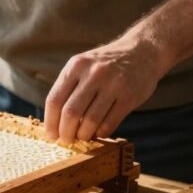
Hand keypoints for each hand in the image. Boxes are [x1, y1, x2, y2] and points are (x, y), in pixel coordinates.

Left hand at [44, 35, 173, 143]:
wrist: (143, 52)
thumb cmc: (106, 64)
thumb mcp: (84, 65)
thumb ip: (69, 88)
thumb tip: (54, 122)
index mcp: (76, 66)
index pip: (55, 99)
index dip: (50, 122)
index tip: (51, 135)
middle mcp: (94, 73)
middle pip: (70, 112)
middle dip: (65, 132)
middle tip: (66, 140)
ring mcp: (113, 85)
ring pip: (90, 121)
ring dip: (83, 135)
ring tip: (82, 137)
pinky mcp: (129, 97)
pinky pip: (109, 124)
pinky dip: (100, 133)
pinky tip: (98, 132)